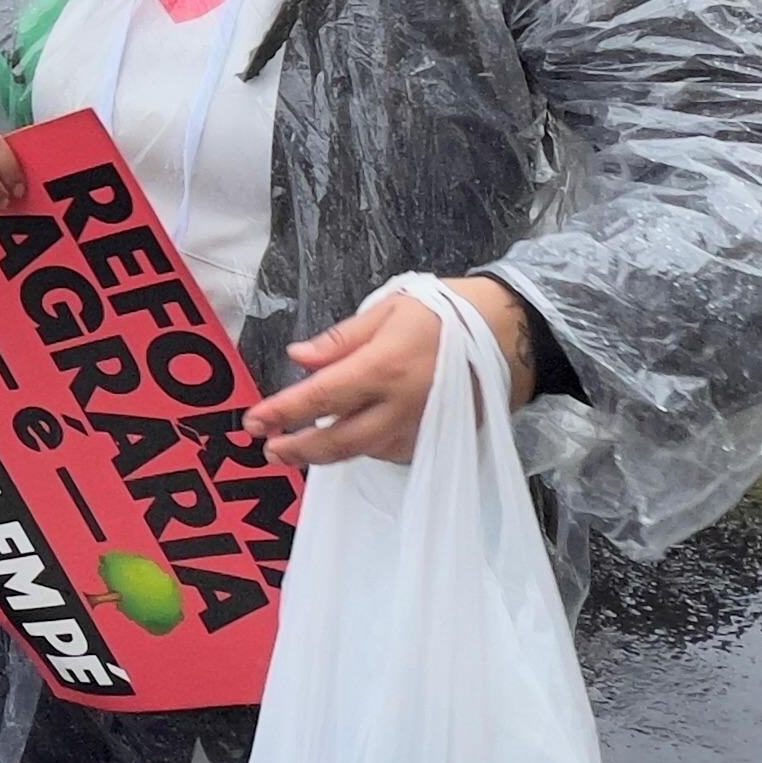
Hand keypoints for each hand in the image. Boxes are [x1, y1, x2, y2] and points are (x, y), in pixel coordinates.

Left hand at [244, 276, 535, 468]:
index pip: (320, 397)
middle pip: (338, 441)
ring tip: (299, 445)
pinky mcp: (437, 441)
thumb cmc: (443, 312)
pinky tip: (350, 438)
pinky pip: (391, 452)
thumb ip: (341, 340)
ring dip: (328, 453)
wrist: (509, 335)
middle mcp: (400, 406)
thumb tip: (298, 357)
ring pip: (364, 452)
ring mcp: (421, 429)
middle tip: (268, 451)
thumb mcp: (388, 309)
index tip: (253, 422)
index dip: (282, 413)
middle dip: (298, 450)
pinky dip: (365, 448)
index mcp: (384, 367)